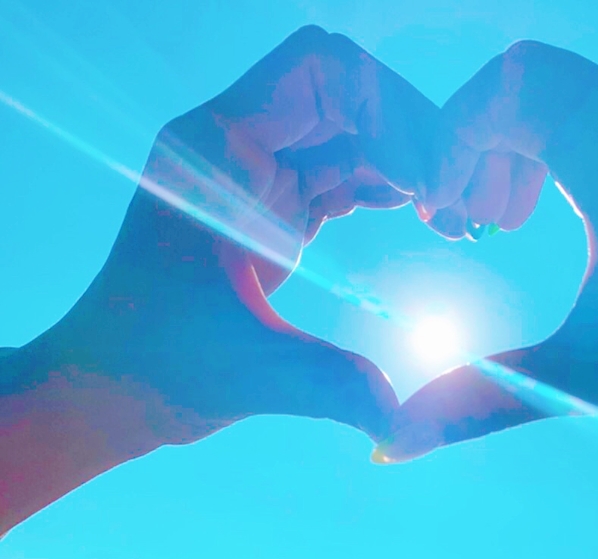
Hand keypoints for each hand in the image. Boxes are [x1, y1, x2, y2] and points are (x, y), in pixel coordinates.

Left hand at [1, 26, 437, 533]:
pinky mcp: (274, 212)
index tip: (426, 182)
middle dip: (412, 136)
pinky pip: (345, 173)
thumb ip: (336, 386)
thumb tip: (409, 425)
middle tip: (457, 201)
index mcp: (217, 149)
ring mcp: (258, 177)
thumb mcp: (254, 372)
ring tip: (454, 216)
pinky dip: (390, 187)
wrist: (118, 387)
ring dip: (409, 163)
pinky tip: (430, 218)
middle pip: (348, 96)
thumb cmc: (160, 367)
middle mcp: (238, 146)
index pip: (319, 72)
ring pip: (353, 133)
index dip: (386, 110)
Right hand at [376, 42, 597, 461]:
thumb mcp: (580, 374)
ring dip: (527, 148)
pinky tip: (574, 223)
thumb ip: (478, 398)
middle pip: (532, 80)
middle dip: (481, 146)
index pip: (503, 83)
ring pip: (577, 96)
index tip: (442, 216)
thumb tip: (391, 441)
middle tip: (474, 223)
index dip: (450, 141)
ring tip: (514, 223)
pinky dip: (573, 153)